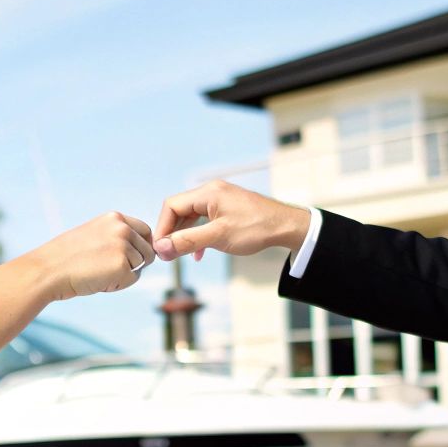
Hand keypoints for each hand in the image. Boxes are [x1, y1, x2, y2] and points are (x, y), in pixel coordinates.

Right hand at [29, 212, 156, 301]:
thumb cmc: (67, 256)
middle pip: (148, 249)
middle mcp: (122, 228)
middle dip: (136, 262)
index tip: (132, 256)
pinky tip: (98, 280)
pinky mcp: (122, 265)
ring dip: (125, 274)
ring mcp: (123, 246)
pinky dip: (119, 284)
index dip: (142, 246)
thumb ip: (116, 236)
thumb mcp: (94, 234)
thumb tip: (142, 249)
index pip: (145, 230)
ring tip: (99, 273)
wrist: (49, 270)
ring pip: (140, 266)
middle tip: (111, 269)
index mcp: (114, 218)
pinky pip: (132, 279)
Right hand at [153, 181, 309, 260]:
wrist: (286, 227)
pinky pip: (205, 220)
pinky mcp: (229, 209)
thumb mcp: (218, 237)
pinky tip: (200, 253)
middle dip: (172, 233)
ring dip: (185, 235)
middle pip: (180, 210)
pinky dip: (199, 235)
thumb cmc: (256, 229)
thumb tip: (161, 248)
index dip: (162, 228)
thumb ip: (187, 242)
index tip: (161, 249)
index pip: (172, 206)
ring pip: (192, 216)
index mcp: (208, 193)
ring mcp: (221, 199)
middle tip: (168, 254)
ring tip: (181, 254)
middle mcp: (212, 192)